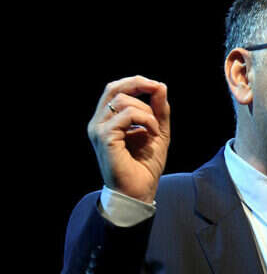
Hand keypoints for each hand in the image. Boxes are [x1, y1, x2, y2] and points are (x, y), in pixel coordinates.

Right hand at [87, 75, 169, 203]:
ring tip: (156, 130)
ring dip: (147, 112)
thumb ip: (159, 110)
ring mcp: (98, 130)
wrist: (139, 191)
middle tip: (158, 89)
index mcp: (108, 120)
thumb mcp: (158, 132)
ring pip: (123, 100)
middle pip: (113, 88)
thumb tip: (160, 86)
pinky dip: (146, 120)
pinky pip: (126, 115)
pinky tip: (153, 134)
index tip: (157, 86)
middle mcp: (99, 123)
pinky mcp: (104, 137)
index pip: (115, 90)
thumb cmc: (145, 166)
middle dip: (138, 84)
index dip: (135, 82)